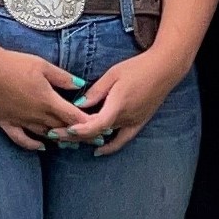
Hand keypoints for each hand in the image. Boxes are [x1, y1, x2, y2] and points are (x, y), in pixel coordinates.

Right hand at [0, 46, 94, 153]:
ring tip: (72, 144)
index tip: (102, 129)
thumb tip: (81, 84)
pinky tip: (42, 147)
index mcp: (48, 101)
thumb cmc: (14, 64)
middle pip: (63, 130)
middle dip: (80, 135)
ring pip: (45, 135)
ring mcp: (22, 121)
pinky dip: (33, 145)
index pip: (74, 117)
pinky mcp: (7, 123)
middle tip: (94, 140)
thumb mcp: (43, 66)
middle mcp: (37, 115)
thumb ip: (63, 78)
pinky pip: (22, 139)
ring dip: (60, 140)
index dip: (89, 124)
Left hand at [66, 49, 188, 156]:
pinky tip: (98, 150)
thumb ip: (95, 92)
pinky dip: (110, 147)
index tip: (63, 130)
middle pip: (96, 132)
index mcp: (118, 104)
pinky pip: (123, 139)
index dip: (79, 130)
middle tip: (53, 134)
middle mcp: (126, 117)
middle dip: (73, 134)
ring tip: (67, 139)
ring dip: (87, 138)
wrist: (165, 68)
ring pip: (106, 136)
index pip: (96, 124)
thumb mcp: (113, 74)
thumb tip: (78, 105)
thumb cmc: (138, 67)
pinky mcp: (139, 122)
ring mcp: (133, 121)